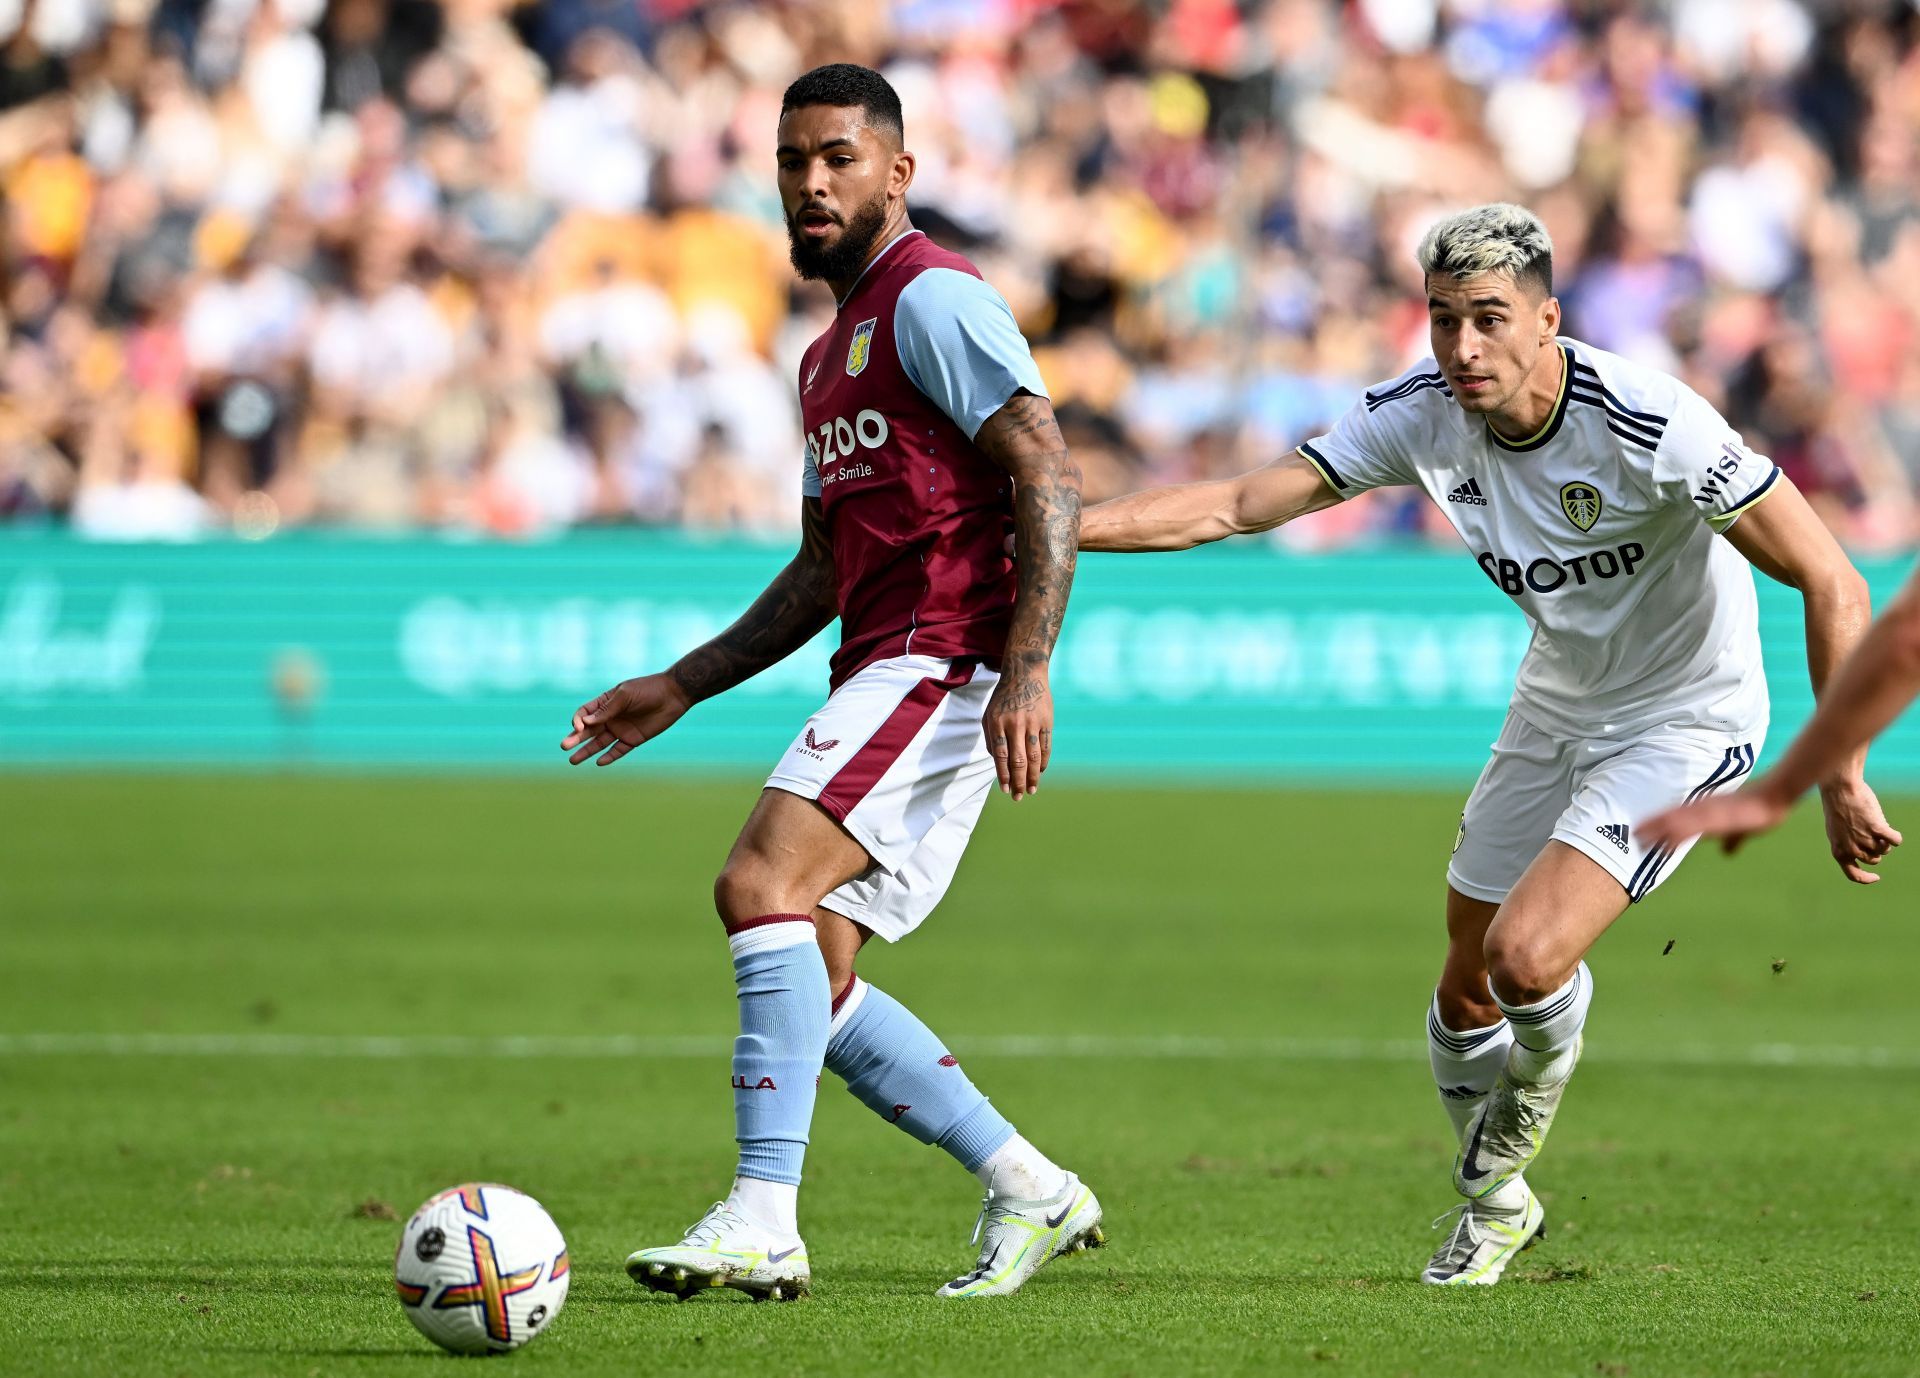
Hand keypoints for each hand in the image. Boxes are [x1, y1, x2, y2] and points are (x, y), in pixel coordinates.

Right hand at [561, 673, 691, 766]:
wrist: (673, 695)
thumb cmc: (647, 690)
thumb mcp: (625, 695)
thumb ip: (607, 710)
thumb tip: (585, 722)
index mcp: (605, 703)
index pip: (584, 714)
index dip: (578, 721)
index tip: (579, 727)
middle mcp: (610, 717)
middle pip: (588, 731)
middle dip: (575, 738)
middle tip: (564, 746)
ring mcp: (621, 729)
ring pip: (599, 743)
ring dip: (586, 751)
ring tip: (573, 761)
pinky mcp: (633, 739)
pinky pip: (618, 750)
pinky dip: (609, 757)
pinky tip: (599, 762)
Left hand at [983, 662, 1051, 800]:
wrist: (1025, 674)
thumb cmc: (1003, 697)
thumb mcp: (989, 714)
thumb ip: (992, 738)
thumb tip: (999, 763)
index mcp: (997, 723)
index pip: (1001, 757)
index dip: (1003, 776)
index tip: (1006, 790)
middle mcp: (1015, 724)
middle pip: (1018, 760)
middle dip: (1018, 782)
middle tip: (1019, 797)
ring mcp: (1032, 723)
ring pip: (1033, 757)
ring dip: (1033, 777)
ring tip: (1032, 790)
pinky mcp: (1047, 721)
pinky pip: (1046, 747)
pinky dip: (1043, 762)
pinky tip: (1040, 772)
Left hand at [1640, 779, 1793, 855]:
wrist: (1774, 798)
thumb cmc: (1759, 811)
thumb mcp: (1742, 830)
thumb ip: (1733, 840)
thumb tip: (1727, 852)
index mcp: (1705, 811)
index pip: (1676, 817)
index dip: (1657, 823)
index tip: (1640, 830)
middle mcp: (1703, 809)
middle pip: (1672, 817)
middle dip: (1652, 826)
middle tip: (1632, 833)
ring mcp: (1709, 812)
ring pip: (1679, 820)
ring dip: (1660, 827)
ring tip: (1642, 834)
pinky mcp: (1719, 816)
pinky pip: (1696, 824)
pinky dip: (1682, 830)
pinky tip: (1670, 836)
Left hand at [1818, 776, 1901, 884]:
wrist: (1839, 789)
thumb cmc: (1837, 807)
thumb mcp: (1837, 831)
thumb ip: (1848, 844)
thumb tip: (1866, 852)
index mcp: (1838, 851)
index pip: (1853, 874)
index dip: (1866, 878)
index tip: (1876, 877)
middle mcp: (1851, 849)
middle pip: (1874, 859)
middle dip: (1876, 849)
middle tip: (1872, 834)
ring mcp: (1864, 839)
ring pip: (1884, 850)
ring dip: (1884, 840)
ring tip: (1875, 826)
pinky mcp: (1877, 828)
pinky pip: (1895, 840)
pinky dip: (1895, 837)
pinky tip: (1890, 830)